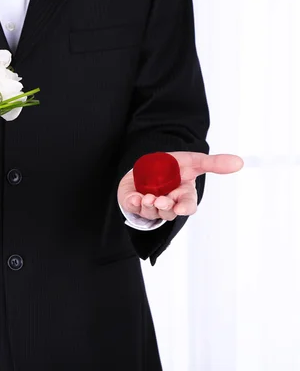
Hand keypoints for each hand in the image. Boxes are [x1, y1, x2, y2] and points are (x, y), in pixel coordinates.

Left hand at [118, 152, 243, 220]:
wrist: (148, 165)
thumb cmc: (172, 167)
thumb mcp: (193, 161)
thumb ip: (214, 163)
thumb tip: (240, 162)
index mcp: (183, 195)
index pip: (187, 206)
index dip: (184, 208)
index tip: (180, 208)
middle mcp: (168, 203)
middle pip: (168, 212)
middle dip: (164, 207)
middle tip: (160, 200)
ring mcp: (150, 205)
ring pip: (151, 212)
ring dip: (149, 206)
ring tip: (147, 198)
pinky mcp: (134, 203)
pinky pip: (133, 207)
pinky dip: (133, 204)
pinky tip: (134, 198)